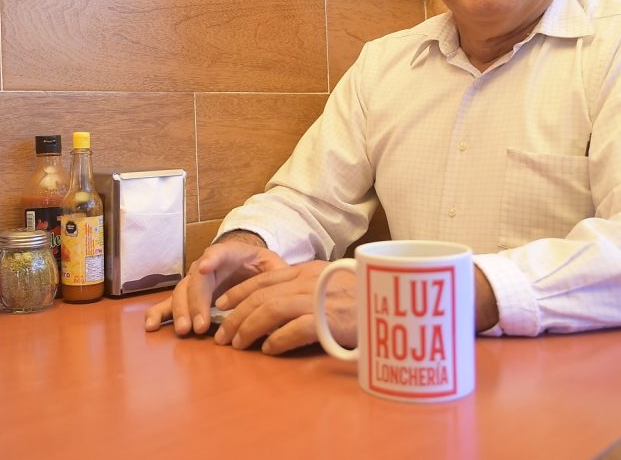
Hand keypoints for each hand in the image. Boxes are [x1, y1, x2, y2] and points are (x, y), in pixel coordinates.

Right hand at [144, 239, 285, 335]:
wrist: (248, 263)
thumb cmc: (262, 266)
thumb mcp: (274, 266)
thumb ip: (278, 275)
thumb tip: (284, 289)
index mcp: (230, 253)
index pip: (218, 252)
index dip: (211, 259)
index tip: (204, 267)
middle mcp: (206, 265)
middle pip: (197, 280)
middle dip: (196, 303)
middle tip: (200, 326)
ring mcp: (195, 281)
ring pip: (181, 293)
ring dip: (180, 312)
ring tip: (185, 331)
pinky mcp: (188, 297)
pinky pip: (169, 303)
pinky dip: (159, 313)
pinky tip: (152, 326)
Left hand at [213, 260, 356, 355]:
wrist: (398, 306)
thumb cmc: (366, 300)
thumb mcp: (332, 286)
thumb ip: (307, 291)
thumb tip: (279, 308)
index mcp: (310, 271)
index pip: (265, 277)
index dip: (240, 291)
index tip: (222, 305)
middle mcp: (311, 281)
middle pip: (262, 295)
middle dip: (236, 315)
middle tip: (223, 336)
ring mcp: (321, 299)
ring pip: (271, 309)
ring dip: (249, 327)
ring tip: (237, 344)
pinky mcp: (332, 320)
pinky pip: (295, 329)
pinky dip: (278, 339)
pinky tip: (268, 349)